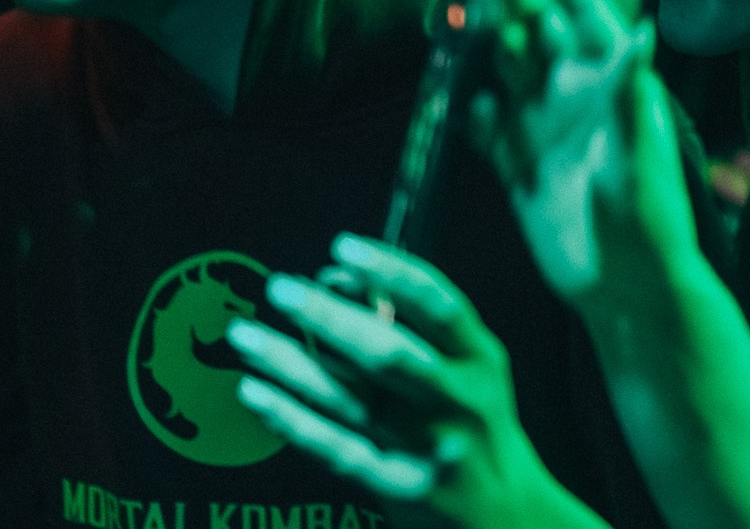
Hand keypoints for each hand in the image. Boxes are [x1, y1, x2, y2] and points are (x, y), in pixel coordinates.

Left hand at [228, 235, 580, 526]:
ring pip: (349, 399)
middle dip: (329, 317)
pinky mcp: (397, 487)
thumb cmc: (476, 426)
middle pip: (388, 353)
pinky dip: (291, 418)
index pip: (440, 305)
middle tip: (280, 289)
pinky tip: (253, 393)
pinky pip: (333, 447)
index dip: (393, 271)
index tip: (343, 247)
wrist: (504, 515)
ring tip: (245, 335)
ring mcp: (427, 447)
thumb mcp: (470, 370)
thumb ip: (418, 328)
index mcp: (481, 360)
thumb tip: (345, 279)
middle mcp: (458, 401)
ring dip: (291, 364)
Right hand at [470, 0, 660, 300]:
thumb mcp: (640, 150)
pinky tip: (455, 93)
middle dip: (508, 0)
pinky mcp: (520, 166)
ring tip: (453, 19)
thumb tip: (642, 29)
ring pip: (506, 69)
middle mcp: (578, 95)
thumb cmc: (647, 214)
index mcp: (614, 79)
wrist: (627, 284)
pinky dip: (470, 107)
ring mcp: (546, 128)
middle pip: (536, 30)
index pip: (582, 7)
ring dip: (483, 44)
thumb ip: (631, 92)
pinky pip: (487, 125)